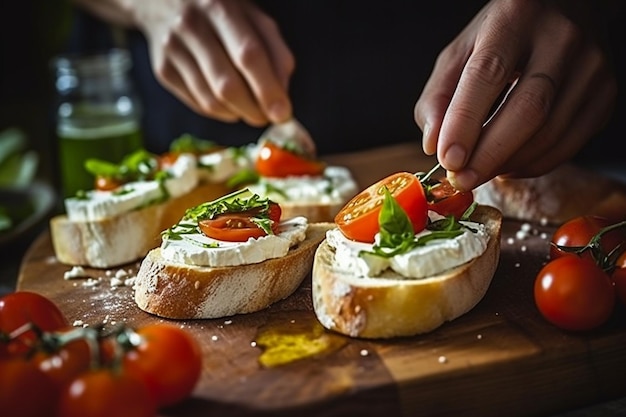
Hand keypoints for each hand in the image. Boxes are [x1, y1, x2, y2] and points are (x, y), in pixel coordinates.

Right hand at [132, 0, 293, 125]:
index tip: (283, 113)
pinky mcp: (163, 70)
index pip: (248, 55)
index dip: (267, 89)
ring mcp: (173, 49)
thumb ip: (275, 50)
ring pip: (211, 101)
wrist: (162, 0)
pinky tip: (229, 103)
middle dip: (254, 109)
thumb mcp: (252, 17)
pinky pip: (198, 104)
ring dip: (238, 113)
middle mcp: (191, 25)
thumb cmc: (219, 11)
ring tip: (251, 109)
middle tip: (268, 118)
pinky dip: (221, 112)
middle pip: (227, 85)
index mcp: (219, 6)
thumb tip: (282, 93)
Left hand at [414, 0, 616, 190]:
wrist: (564, 12)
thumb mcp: (460, 51)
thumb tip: (434, 145)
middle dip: (489, 154)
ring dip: (508, 163)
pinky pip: (569, 144)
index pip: (488, 74)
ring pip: (550, 133)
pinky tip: (509, 165)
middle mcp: (561, 37)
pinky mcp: (606, 93)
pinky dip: (533, 165)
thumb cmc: (503, 36)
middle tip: (461, 179)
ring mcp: (591, 65)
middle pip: (528, 110)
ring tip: (479, 171)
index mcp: (515, 16)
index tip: (448, 159)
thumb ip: (439, 96)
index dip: (466, 121)